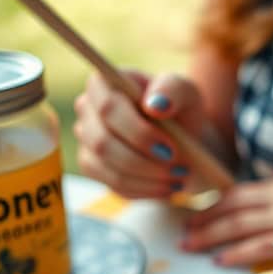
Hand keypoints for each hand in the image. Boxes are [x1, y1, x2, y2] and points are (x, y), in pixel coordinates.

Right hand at [74, 70, 205, 198]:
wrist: (183, 139)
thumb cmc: (180, 109)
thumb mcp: (186, 92)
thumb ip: (172, 89)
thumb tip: (155, 104)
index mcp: (104, 83)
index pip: (108, 108)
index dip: (138, 132)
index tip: (170, 147)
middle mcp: (87, 110)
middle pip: (103, 144)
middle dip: (145, 162)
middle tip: (179, 169)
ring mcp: (87, 142)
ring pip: (111, 170)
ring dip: (149, 179)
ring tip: (178, 178)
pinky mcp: (94, 168)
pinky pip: (115, 186)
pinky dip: (146, 190)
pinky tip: (167, 186)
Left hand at [182, 173, 272, 265]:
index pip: (240, 192)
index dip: (214, 204)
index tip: (195, 213)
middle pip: (232, 207)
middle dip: (204, 220)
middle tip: (182, 232)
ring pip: (239, 226)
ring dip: (210, 236)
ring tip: (189, 245)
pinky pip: (259, 247)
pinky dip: (236, 252)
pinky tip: (220, 258)